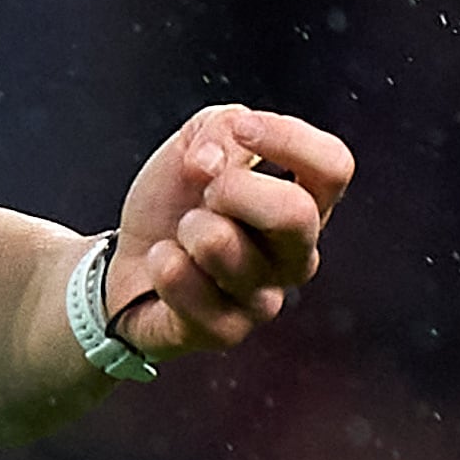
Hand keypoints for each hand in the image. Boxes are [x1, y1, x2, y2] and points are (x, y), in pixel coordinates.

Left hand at [107, 104, 352, 357]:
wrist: (126, 260)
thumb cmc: (175, 202)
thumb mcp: (196, 143)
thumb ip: (221, 127)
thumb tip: (215, 160)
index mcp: (305, 204)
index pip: (333, 167)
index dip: (287, 139)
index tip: (239, 131)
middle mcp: (296, 254)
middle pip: (295, 213)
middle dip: (232, 189)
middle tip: (204, 194)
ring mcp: (264, 298)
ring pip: (225, 246)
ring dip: (188, 227)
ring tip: (180, 233)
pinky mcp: (225, 332)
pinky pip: (192, 291)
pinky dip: (163, 264)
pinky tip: (162, 262)